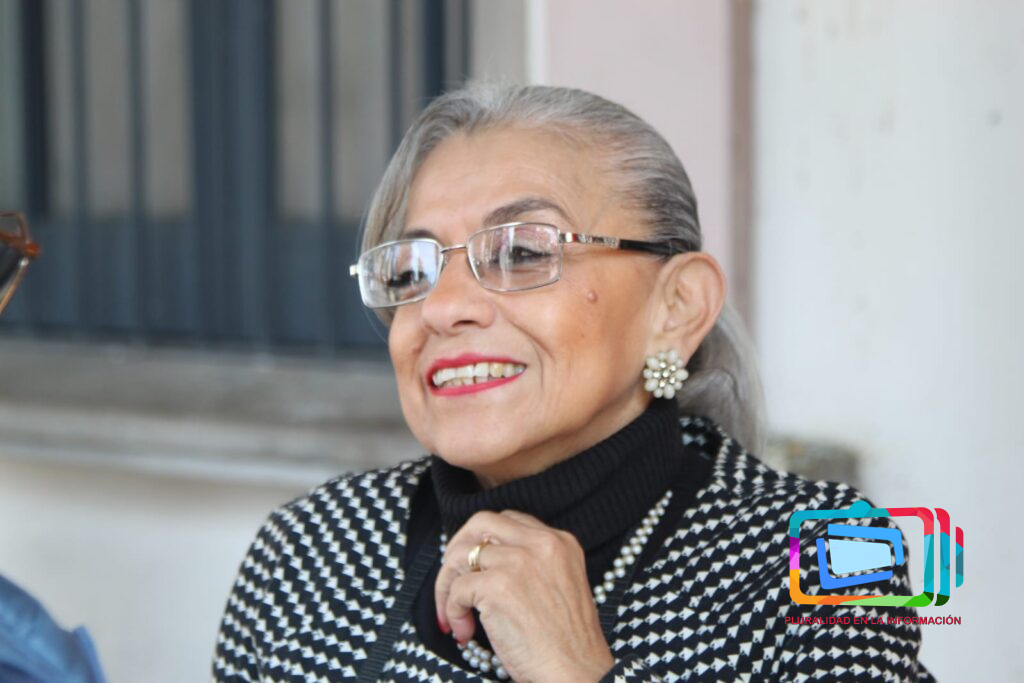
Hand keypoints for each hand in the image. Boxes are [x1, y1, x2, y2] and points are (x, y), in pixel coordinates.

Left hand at [435, 510, 614, 682]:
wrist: (578, 674)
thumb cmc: (568, 645)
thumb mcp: (560, 586)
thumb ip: (531, 566)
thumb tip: (482, 565)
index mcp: (560, 542)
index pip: (509, 521)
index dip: (485, 543)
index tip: (476, 569)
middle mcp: (541, 543)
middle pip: (480, 523)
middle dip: (458, 549)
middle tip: (452, 580)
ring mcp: (518, 561)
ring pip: (461, 555)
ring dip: (449, 586)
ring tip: (457, 614)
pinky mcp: (498, 585)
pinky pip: (457, 589)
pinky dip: (451, 611)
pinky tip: (464, 631)